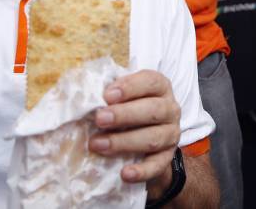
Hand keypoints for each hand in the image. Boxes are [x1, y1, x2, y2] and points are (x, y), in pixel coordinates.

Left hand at [90, 70, 180, 186]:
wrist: (146, 141)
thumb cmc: (128, 110)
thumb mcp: (122, 96)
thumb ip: (109, 94)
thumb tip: (84, 95)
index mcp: (160, 88)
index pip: (151, 82)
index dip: (130, 87)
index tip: (107, 95)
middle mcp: (170, 109)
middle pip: (153, 109)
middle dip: (124, 114)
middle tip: (100, 119)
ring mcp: (171, 134)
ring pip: (153, 138)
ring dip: (124, 142)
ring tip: (98, 144)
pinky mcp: (167, 158)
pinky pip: (157, 166)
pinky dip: (142, 171)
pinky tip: (124, 173)